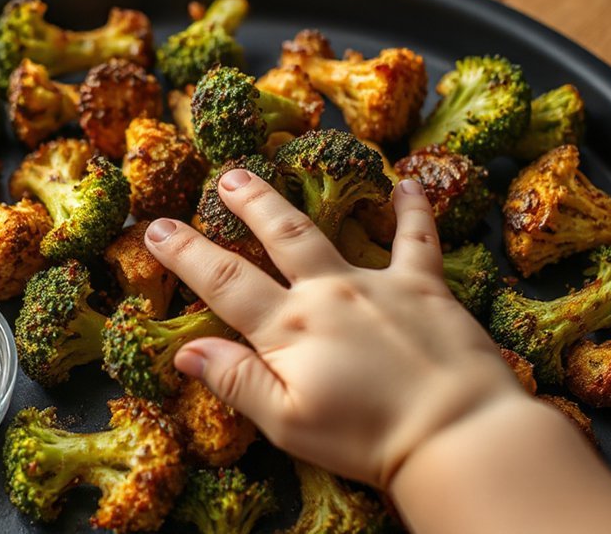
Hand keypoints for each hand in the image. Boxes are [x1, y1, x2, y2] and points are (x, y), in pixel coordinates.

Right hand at [143, 169, 525, 487]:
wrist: (454, 430)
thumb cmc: (366, 438)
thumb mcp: (287, 423)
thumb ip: (237, 381)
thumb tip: (187, 350)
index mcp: (289, 329)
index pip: (224, 283)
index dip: (186, 254)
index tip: (156, 228)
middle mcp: (327, 293)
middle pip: (276, 238)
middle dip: (246, 205)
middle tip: (226, 177)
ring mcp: (376, 283)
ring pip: (325, 229)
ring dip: (295, 200)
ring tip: (278, 173)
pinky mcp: (424, 285)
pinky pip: (416, 238)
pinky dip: (412, 209)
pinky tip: (407, 184)